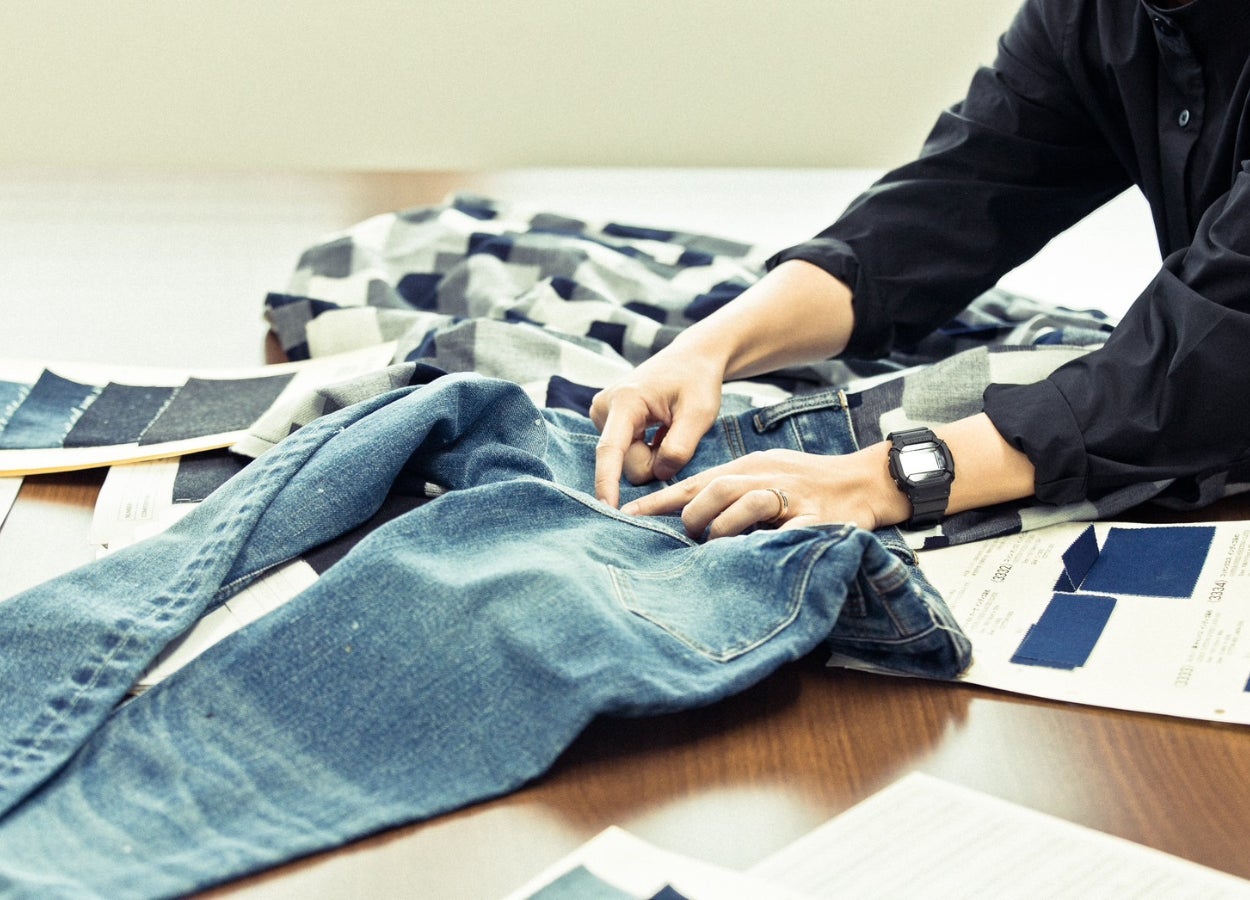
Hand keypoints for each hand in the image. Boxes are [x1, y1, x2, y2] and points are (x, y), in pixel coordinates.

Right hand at [590, 350, 724, 506]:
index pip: (611, 450)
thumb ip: (680, 448)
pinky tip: (657, 429)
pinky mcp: (606, 420)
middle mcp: (604, 406)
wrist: (691, 358)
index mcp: (625, 401)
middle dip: (654, 461)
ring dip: (652, 455)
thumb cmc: (697, 381)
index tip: (606, 508)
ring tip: (667, 427)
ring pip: (625, 460)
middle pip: (625, 461)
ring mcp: (602, 413)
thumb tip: (658, 475)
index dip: (608, 482)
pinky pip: (625, 452)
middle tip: (676, 434)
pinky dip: (646, 449)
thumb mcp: (700, 413)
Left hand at [620, 445, 908, 539]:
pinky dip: (774, 544)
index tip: (625, 517)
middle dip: (695, 514)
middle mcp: (765, 479)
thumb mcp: (758, 475)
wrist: (863, 482)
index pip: (694, 483)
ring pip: (749, 503)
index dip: (660, 501)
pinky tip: (761, 557)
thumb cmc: (803, 483)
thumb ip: (720, 492)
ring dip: (727, 528)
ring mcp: (792, 499)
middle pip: (718, 488)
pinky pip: (792, 532)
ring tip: (719, 545)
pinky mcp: (819, 519)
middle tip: (690, 536)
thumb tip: (674, 511)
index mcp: (746, 469)